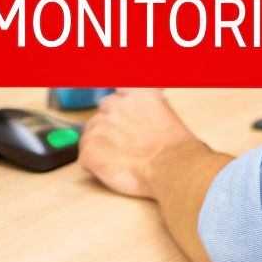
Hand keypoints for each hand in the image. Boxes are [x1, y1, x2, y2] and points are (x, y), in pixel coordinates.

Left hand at [79, 88, 204, 198]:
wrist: (173, 167)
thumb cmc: (177, 147)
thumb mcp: (166, 110)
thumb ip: (149, 99)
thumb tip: (142, 92)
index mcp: (135, 94)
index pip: (118, 93)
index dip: (121, 109)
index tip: (124, 119)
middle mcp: (115, 106)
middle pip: (102, 114)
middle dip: (109, 128)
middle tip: (124, 146)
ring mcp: (100, 127)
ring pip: (90, 134)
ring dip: (100, 145)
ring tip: (119, 160)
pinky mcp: (91, 150)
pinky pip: (84, 155)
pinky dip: (94, 164)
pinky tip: (110, 170)